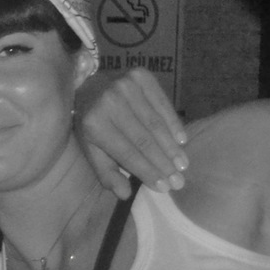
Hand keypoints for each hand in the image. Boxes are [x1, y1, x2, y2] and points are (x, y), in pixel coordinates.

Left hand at [74, 67, 187, 194]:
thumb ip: (106, 172)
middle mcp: (109, 103)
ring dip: (171, 147)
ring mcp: (125, 86)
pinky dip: (173, 122)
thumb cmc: (91, 122)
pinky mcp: (140, 75)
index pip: (126, 152)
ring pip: (155, 123)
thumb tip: (124, 194)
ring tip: (183, 165)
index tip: (164, 187)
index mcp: (94, 124)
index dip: (147, 171)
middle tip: (179, 181)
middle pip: (144, 139)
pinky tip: (182, 140)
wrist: (86, 83)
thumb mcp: (91, 148)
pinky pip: (162, 103)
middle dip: (164, 163)